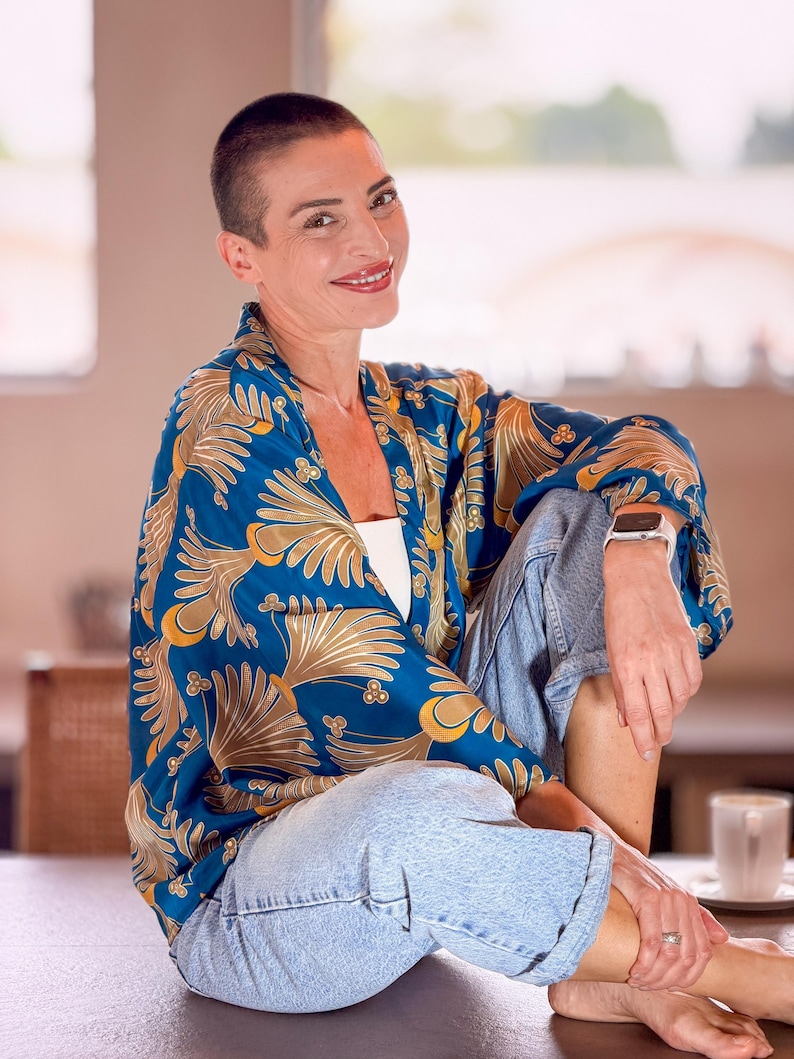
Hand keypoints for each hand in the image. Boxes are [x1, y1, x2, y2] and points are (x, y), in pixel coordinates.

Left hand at [603, 537, 701, 758]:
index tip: (643, 754)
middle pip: (663, 711)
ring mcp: (672, 651)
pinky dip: (687, 692)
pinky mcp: (688, 642)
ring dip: (674, 712)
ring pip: (681, 697)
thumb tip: (627, 719)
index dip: (642, 738)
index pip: (638, 712)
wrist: (637, 575)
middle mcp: (651, 660)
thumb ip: (619, 686)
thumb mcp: (610, 649)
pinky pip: (693, 679)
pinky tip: (678, 694)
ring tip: (666, 716)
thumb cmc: (618, 612)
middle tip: (658, 742)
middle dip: (661, 732)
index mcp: (626, 664)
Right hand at [610, 839, 728, 990]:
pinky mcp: (646, 897)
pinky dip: (644, 961)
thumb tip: (722, 939)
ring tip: (640, 982)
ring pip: (670, 952)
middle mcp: (681, 901)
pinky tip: (635, 970)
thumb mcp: (668, 895)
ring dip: (655, 975)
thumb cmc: (635, 876)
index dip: (688, 977)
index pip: (702, 952)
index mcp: (689, 903)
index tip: (669, 988)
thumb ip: (695, 917)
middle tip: (650, 987)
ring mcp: (665, 899)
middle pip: (687, 956)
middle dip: (669, 980)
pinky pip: (651, 940)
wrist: (611, 850)